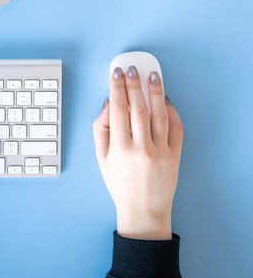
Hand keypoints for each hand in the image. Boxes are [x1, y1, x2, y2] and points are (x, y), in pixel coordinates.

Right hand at [93, 66, 183, 239]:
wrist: (143, 209)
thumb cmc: (119, 184)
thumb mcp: (100, 158)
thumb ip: (100, 129)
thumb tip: (108, 104)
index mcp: (119, 148)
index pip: (118, 109)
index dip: (116, 87)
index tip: (116, 73)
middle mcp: (141, 148)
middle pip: (138, 107)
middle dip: (134, 84)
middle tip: (133, 69)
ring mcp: (160, 151)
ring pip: (159, 114)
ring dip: (155, 92)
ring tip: (153, 76)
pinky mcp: (175, 155)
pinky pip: (176, 128)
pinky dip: (172, 111)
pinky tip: (166, 100)